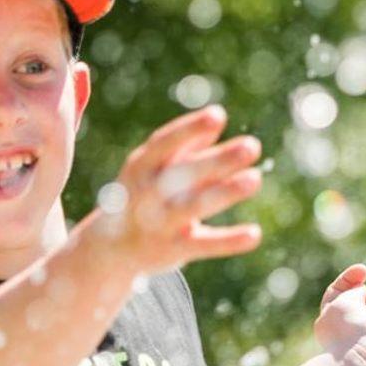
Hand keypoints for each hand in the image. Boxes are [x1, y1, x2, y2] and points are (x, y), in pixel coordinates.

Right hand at [89, 104, 262, 276]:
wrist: (110, 249)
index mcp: (141, 166)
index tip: (218, 116)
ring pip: (194, 206)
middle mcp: (147, 193)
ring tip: (255, 178)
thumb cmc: (140, 198)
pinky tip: (255, 234)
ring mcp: (158, 223)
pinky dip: (229, 241)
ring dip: (225, 192)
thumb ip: (185, 146)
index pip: (165, 143)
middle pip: (184, 173)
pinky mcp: (172, 249)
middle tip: (252, 145)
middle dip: (218, 160)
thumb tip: (217, 116)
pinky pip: (203, 245)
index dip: (190, 129)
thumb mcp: (154, 169)